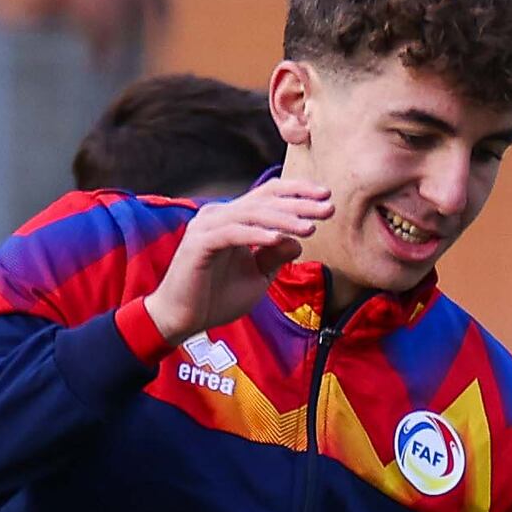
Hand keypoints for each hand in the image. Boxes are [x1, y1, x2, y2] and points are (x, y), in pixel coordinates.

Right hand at [148, 180, 328, 343]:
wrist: (183, 319)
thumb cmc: (217, 297)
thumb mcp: (257, 276)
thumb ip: (275, 255)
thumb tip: (298, 239)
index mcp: (233, 217)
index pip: (268, 195)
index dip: (298, 192)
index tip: (327, 197)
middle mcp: (219, 215)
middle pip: (264, 200)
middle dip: (299, 204)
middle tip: (328, 208)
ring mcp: (206, 226)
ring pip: (251, 214)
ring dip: (284, 219)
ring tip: (310, 227)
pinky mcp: (198, 244)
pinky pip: (233, 234)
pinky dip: (257, 235)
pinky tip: (279, 238)